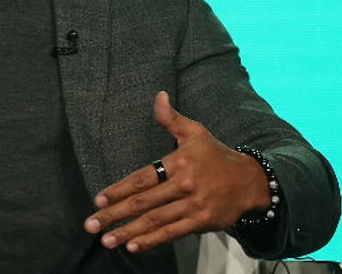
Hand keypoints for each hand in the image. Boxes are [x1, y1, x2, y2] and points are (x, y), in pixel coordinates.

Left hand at [83, 91, 269, 252]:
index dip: (119, 190)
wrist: (251, 181)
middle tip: (91, 224)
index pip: (142, 178)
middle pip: (144, 202)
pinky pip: (173, 233)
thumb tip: (159, 96)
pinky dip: (152, 241)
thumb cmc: (216, 155)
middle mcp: (184, 184)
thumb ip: (171, 118)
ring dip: (129, 232)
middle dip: (115, 214)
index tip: (98, 199)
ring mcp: (193, 205)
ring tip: (106, 240)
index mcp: (179, 162)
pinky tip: (133, 246)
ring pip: (155, 220)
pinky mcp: (202, 222)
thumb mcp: (195, 132)